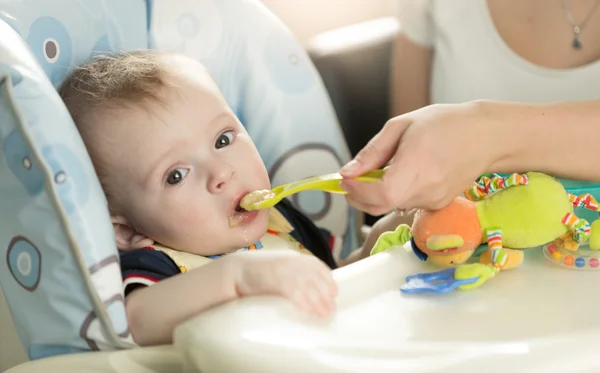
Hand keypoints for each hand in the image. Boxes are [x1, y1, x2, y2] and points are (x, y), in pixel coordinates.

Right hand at [232, 251, 336, 316]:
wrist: (233, 271)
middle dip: (324, 292)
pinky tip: (307, 309)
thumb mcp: (279, 269)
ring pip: (305, 283)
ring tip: (324, 313)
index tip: (334, 293)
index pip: (316, 265)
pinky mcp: (271, 277)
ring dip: (317, 299)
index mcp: (293, 258)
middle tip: (331, 308)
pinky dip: (301, 299)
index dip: (327, 279)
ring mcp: (281, 268)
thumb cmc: (256, 273)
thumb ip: (294, 275)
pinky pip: (290, 289)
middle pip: (314, 276)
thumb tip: (310, 290)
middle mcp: (290, 261)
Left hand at [339, 101, 505, 213]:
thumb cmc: (445, 124)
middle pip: (381, 205)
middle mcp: (427, 189)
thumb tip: (348, 172)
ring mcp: (434, 201)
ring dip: (377, 193)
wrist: (485, 136)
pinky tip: (401, 175)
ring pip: (391, 205)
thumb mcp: (401, 126)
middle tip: (353, 178)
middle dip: (360, 195)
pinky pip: (405, 204)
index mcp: (418, 165)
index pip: (380, 194)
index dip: (357, 190)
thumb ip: (372, 152)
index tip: (345, 179)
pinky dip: (394, 193)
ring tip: (382, 169)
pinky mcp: (437, 205)